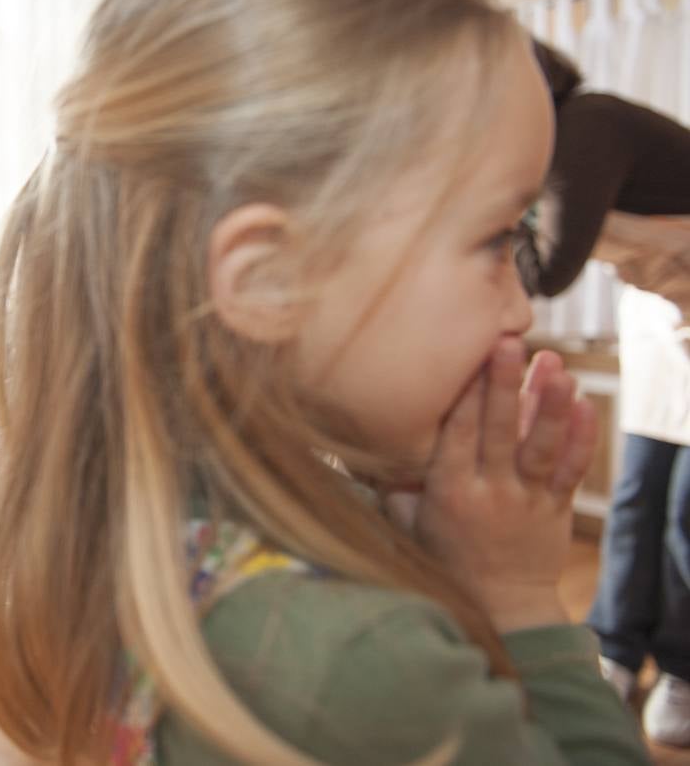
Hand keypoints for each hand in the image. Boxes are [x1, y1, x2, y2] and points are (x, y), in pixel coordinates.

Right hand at [393, 339, 595, 632]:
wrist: (500, 607)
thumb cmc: (446, 560)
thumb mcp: (407, 525)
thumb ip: (392, 485)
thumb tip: (363, 446)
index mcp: (449, 492)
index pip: (456, 434)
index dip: (463, 394)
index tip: (466, 358)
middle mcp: (489, 491)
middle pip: (498, 430)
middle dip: (503, 384)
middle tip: (509, 343)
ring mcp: (526, 499)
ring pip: (540, 446)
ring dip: (549, 404)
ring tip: (555, 367)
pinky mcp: (555, 507)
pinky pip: (571, 469)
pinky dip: (580, 438)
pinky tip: (586, 404)